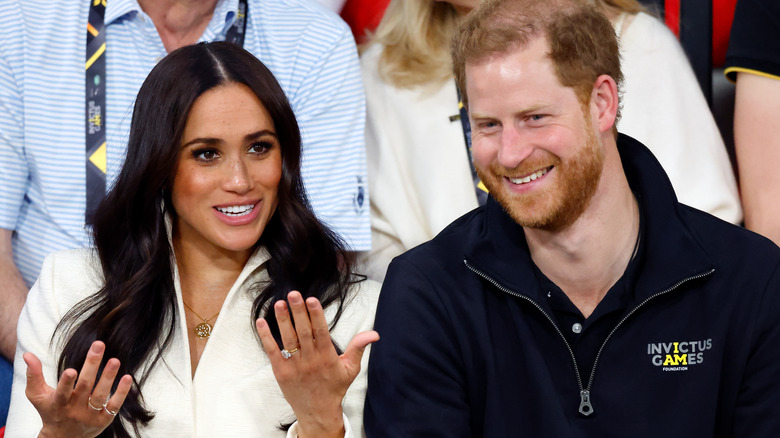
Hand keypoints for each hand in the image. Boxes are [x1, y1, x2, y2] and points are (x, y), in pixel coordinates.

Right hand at [24, 340, 132, 437]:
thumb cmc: (50, 410)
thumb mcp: (37, 395)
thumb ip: (34, 375)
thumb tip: (27, 354)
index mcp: (58, 403)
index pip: (62, 392)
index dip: (66, 382)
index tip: (71, 370)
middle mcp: (74, 409)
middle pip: (85, 386)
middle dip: (92, 365)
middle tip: (99, 345)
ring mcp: (90, 415)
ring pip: (100, 396)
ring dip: (108, 378)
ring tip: (115, 360)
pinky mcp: (103, 420)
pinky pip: (114, 406)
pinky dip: (121, 393)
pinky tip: (127, 378)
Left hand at [256, 291, 378, 437]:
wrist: (317, 412)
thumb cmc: (335, 388)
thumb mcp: (351, 369)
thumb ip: (358, 348)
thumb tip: (374, 334)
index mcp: (327, 357)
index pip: (321, 332)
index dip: (316, 315)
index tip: (312, 299)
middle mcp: (310, 360)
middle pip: (303, 332)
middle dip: (298, 312)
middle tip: (293, 294)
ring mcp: (294, 366)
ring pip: (288, 339)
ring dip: (282, 320)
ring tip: (279, 303)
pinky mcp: (281, 371)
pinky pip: (272, 351)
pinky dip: (266, 337)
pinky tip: (262, 322)